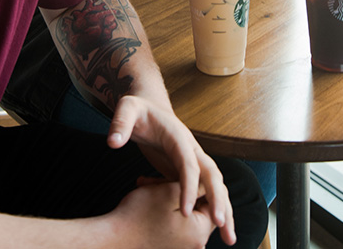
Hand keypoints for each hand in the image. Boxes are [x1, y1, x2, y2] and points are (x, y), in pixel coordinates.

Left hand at [107, 96, 234, 243]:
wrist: (148, 107)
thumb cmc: (137, 108)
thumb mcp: (127, 108)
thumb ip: (120, 123)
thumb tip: (113, 142)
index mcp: (179, 137)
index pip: (188, 165)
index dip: (189, 188)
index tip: (186, 213)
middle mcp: (191, 149)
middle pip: (212, 176)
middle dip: (219, 201)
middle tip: (223, 227)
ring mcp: (192, 160)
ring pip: (214, 185)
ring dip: (223, 208)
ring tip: (229, 237)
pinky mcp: (186, 170)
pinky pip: (202, 191)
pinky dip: (210, 208)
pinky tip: (213, 229)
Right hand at [111, 180, 234, 248]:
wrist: (115, 239)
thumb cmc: (141, 214)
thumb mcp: (170, 192)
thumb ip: (197, 187)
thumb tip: (212, 185)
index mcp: (200, 231)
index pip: (213, 200)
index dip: (198, 181)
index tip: (181, 169)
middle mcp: (195, 244)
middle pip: (197, 206)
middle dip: (178, 189)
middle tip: (156, 181)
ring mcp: (182, 247)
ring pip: (183, 212)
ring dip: (168, 197)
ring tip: (147, 186)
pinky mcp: (169, 247)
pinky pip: (174, 223)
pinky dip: (164, 209)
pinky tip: (146, 199)